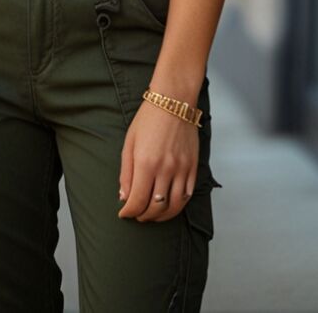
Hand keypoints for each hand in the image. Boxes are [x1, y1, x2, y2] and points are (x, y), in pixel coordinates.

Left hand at [116, 100, 198, 221]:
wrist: (173, 101)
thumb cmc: (148, 119)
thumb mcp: (129, 143)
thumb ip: (126, 172)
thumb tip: (124, 197)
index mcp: (146, 163)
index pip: (137, 201)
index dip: (129, 212)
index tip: (124, 214)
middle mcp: (165, 169)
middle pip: (156, 207)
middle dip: (144, 216)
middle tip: (137, 215)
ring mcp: (182, 169)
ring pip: (174, 206)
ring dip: (162, 216)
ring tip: (153, 215)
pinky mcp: (193, 166)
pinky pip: (188, 195)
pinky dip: (178, 205)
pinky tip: (169, 205)